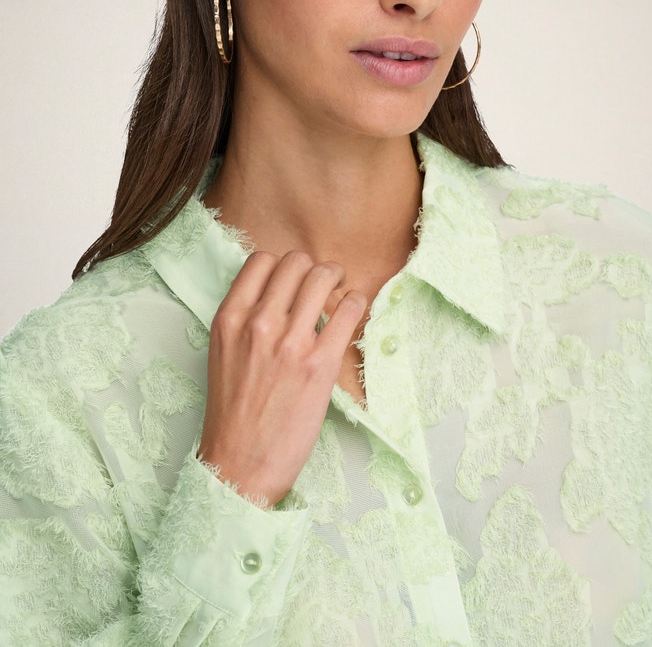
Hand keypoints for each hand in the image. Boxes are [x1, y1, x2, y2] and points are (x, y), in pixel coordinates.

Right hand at [198, 250, 366, 505]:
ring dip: (336, 279)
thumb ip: (244, 319)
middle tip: (322, 283)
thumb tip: (276, 292)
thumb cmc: (232, 413)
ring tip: (339, 291)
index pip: (261, 260)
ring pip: (323, 277)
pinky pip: (349, 310)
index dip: (282, 265)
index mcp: (230, 318)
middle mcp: (258, 323)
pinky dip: (355, 303)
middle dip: (312, 269)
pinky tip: (352, 313)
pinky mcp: (320, 365)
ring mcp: (291, 343)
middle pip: (296, 262)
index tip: (292, 280)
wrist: (240, 464)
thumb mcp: (223, 353)